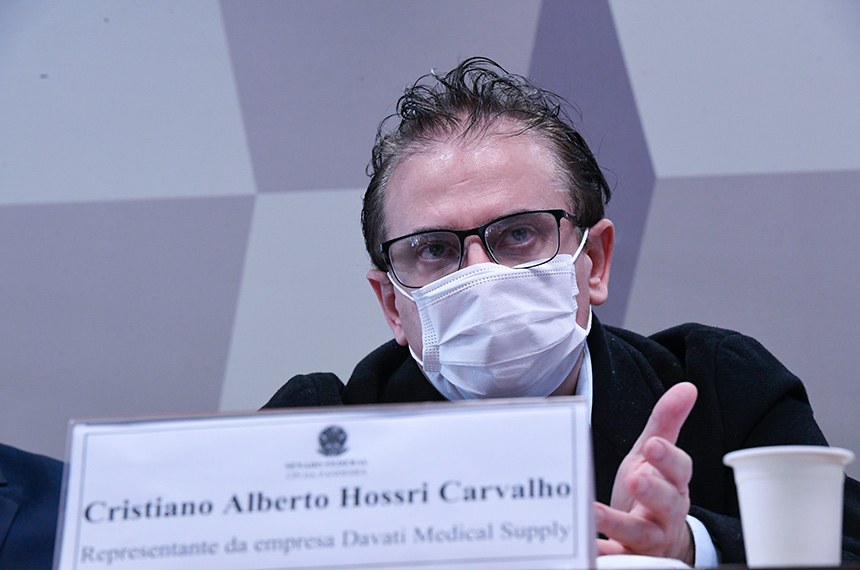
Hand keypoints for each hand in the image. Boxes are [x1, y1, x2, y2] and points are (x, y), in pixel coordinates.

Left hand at [595, 382, 697, 563]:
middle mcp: (666, 511)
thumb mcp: (656, 457)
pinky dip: (605, 554)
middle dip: (652, 490)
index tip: (653, 446)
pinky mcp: (630, 556)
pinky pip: (619, 557)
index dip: (669, 458)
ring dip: (618, 523)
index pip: (680, 469)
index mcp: (674, 482)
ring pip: (640, 533)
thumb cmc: (653, 491)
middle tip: (635, 479)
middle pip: (666, 502)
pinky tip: (589, 548)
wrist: (659, 543)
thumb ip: (667, 422)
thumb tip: (687, 387)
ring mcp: (650, 537)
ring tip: (595, 513)